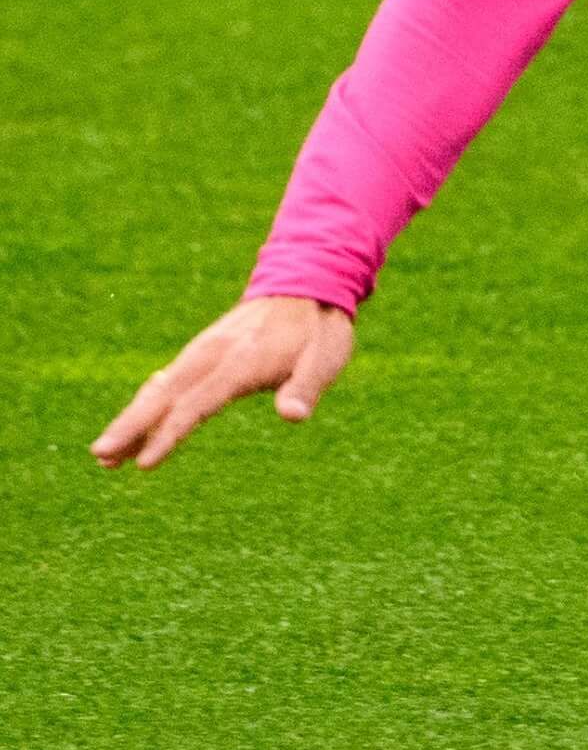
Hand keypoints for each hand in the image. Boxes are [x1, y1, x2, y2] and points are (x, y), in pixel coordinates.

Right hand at [91, 295, 354, 470]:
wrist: (306, 284)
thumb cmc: (318, 329)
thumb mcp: (325, 357)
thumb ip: (306, 386)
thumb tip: (293, 415)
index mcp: (240, 362)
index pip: (197, 404)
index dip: (169, 435)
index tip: (144, 464)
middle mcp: (212, 356)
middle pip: (163, 396)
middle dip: (130, 426)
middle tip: (99, 455)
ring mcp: (202, 353)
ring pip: (159, 390)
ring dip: (131, 420)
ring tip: (104, 455)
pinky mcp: (201, 353)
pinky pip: (167, 382)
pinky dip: (147, 404)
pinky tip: (132, 427)